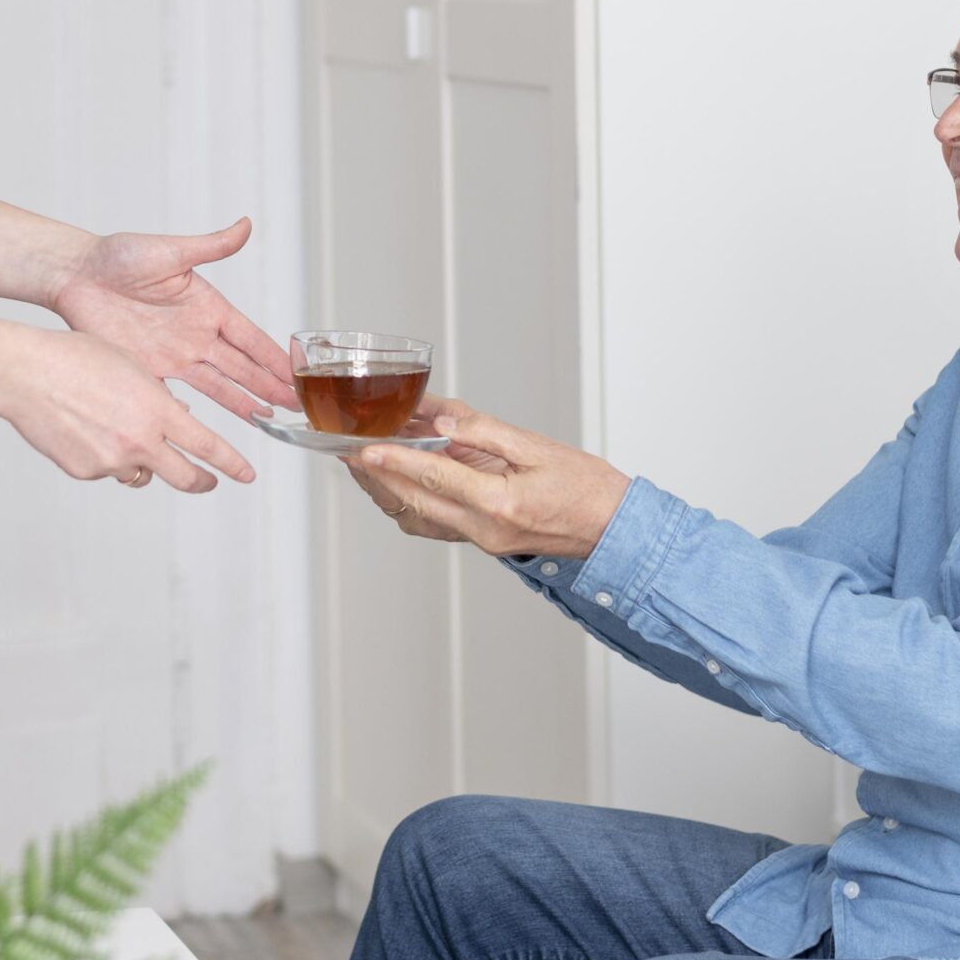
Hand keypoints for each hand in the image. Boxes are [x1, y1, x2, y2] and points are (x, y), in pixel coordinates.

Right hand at [0, 329, 256, 492]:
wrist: (26, 374)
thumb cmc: (75, 358)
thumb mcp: (131, 366)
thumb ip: (159, 395)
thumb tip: (179, 419)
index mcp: (157, 409)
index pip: (207, 446)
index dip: (231, 464)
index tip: (246, 474)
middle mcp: (140, 441)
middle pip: (186, 476)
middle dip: (202, 481)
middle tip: (208, 481)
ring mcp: (112, 460)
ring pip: (141, 472)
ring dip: (142, 461)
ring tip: (117, 432)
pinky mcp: (85, 471)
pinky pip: (106, 470)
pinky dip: (105, 456)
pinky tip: (85, 430)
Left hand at [49, 219, 299, 420]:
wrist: (75, 275)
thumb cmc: (118, 255)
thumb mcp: (170, 251)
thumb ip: (210, 246)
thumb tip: (246, 226)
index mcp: (207, 307)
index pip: (250, 338)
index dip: (274, 358)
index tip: (297, 374)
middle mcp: (195, 335)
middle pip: (241, 367)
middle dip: (268, 387)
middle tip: (294, 406)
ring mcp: (171, 355)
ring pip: (216, 386)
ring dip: (241, 403)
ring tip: (267, 422)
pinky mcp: (145, 369)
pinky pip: (173, 396)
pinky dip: (190, 411)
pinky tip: (208, 429)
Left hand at [351, 407, 631, 558]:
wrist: (613, 530)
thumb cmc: (587, 487)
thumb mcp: (539, 447)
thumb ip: (487, 432)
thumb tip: (444, 418)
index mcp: (499, 503)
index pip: (435, 478)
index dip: (395, 460)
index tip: (364, 447)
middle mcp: (484, 529)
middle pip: (414, 501)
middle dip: (377, 476)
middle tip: (346, 449)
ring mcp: (482, 540)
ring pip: (418, 516)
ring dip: (387, 490)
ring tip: (362, 462)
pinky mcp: (483, 541)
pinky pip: (434, 524)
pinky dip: (409, 501)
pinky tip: (397, 481)